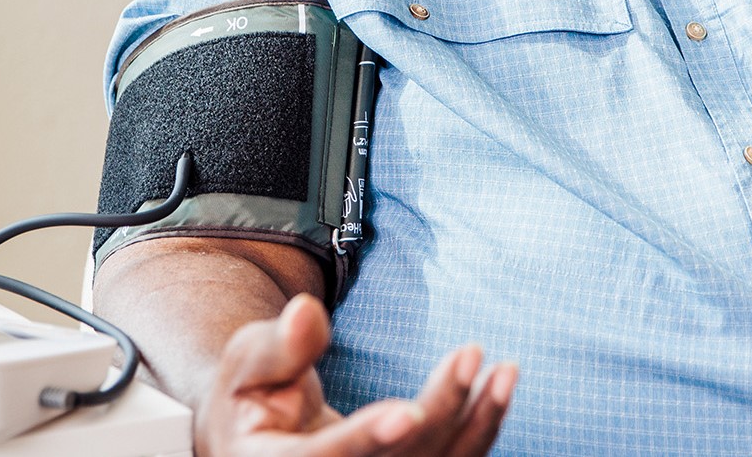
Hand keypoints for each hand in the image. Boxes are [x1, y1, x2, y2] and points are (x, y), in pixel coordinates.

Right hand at [194, 293, 517, 456]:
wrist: (258, 438)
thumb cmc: (250, 394)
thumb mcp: (246, 363)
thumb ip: (279, 346)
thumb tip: (306, 312)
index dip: (367, 438)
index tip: (407, 412)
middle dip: (440, 412)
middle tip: (469, 353)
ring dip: (476, 425)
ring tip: (505, 371)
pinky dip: (480, 431)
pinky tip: (500, 389)